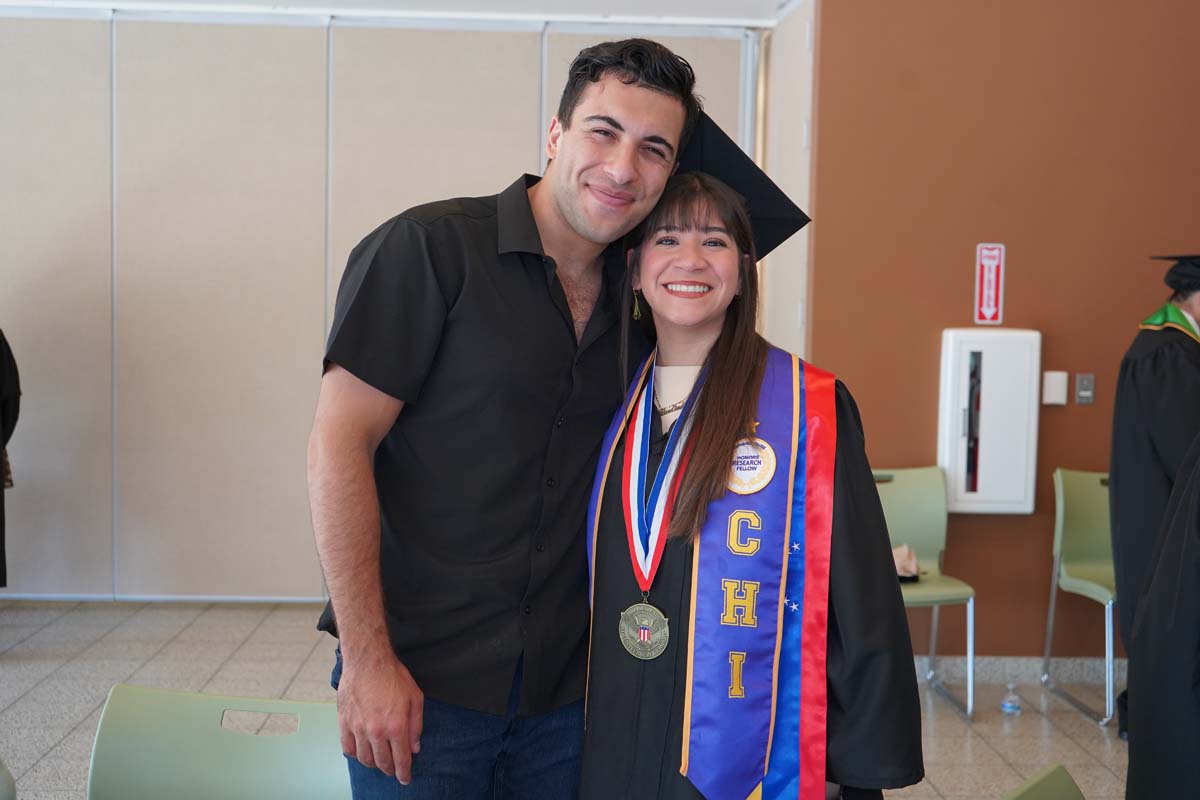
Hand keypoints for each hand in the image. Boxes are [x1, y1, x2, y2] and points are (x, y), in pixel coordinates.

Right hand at [337, 650, 423, 783]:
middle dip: (390, 770)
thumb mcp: (415, 698)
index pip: (400, 759)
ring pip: (364, 758)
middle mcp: (376, 731)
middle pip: (382, 762)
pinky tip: (362, 752)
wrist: (367, 660)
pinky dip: (355, 754)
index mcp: (396, 726)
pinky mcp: (344, 723)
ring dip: (373, 764)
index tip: (405, 779)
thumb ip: (416, 725)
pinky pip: (348, 748)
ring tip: (379, 761)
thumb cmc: (394, 676)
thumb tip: (414, 748)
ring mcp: (358, 728)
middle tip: (394, 770)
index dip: (404, 773)